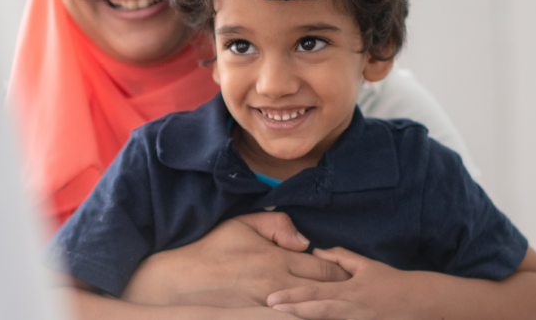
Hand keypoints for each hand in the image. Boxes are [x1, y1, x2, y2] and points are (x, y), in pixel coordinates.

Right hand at [122, 213, 351, 307]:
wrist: (180, 283)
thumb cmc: (211, 251)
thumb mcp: (242, 224)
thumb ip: (278, 224)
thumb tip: (304, 241)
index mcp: (277, 258)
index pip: (325, 268)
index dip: (341, 272)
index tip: (350, 275)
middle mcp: (278, 285)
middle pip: (326, 293)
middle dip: (342, 294)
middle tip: (355, 296)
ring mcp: (268, 307)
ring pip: (312, 312)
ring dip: (328, 310)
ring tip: (343, 310)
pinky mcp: (258, 319)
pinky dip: (305, 316)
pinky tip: (314, 315)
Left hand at [266, 247, 437, 319]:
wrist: (423, 302)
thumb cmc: (392, 283)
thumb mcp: (367, 266)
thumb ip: (340, 258)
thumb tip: (315, 251)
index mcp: (350, 291)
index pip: (316, 294)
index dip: (293, 297)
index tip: (272, 298)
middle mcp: (352, 309)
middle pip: (318, 313)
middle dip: (293, 312)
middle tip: (269, 309)